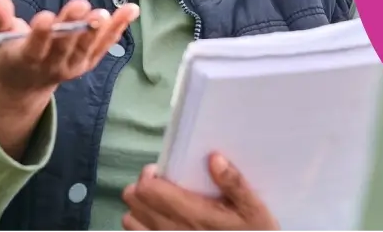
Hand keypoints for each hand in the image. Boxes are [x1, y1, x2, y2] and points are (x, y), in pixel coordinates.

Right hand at [0, 0, 138, 97]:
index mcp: (25, 59)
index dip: (40, 34)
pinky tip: (131, 10)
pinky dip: (118, 29)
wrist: (22, 86)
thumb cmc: (8, 54)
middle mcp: (51, 66)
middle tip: (81, 6)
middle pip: (64, 45)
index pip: (34, 47)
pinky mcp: (87, 63)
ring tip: (106, 13)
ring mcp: (72, 66)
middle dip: (73, 26)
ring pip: (87, 48)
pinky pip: (104, 46)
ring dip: (98, 30)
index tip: (45, 17)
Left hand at [122, 155, 279, 230]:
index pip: (147, 190)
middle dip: (143, 187)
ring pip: (130, 220)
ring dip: (139, 208)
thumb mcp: (253, 208)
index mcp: (193, 215)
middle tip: (161, 184)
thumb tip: (214, 158)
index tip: (163, 171)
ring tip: (158, 203)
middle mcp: (173, 231)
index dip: (150, 175)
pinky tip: (157, 222)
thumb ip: (234, 182)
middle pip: (134, 201)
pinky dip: (140, 226)